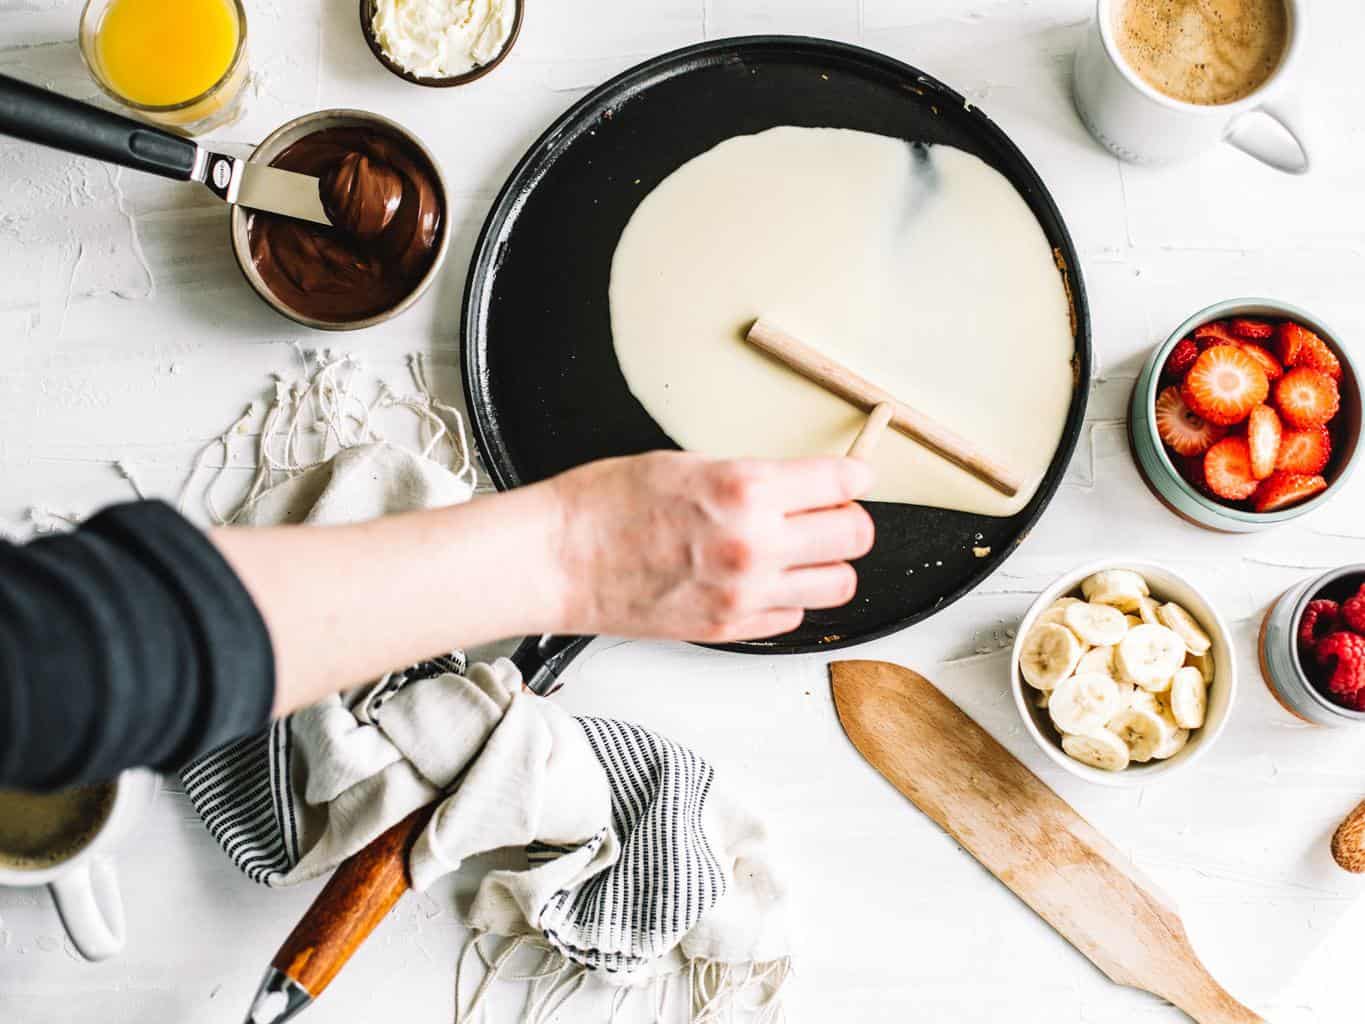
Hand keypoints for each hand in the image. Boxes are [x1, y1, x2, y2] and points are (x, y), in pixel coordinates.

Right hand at [546, 451, 875, 642]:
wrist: (556, 561)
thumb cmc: (604, 505)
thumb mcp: (685, 463)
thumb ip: (750, 478)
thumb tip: (798, 485)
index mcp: (745, 489)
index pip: (840, 482)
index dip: (855, 476)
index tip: (854, 477)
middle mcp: (754, 544)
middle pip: (854, 536)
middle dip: (847, 519)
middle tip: (828, 512)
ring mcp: (745, 594)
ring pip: (837, 585)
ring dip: (826, 564)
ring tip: (800, 552)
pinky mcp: (729, 629)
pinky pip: (793, 617)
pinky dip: (787, 598)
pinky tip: (762, 580)